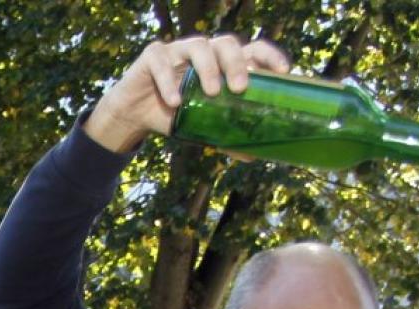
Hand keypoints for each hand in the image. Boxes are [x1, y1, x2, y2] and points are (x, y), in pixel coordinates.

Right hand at [85, 33, 289, 152]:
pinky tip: (175, 101)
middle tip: (240, 88)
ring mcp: (179, 50)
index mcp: (222, 64)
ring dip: (208, 68)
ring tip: (210, 94)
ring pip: (199, 45)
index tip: (283, 72)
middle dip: (237, 63)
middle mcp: (205, 52)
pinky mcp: (153, 54)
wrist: (135, 116)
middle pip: (227, 44)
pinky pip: (162, 60)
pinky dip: (168, 80)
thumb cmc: (174, 116)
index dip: (270, 56)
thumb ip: (225, 136)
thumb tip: (253, 155)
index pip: (252, 50)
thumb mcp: (202, 127)